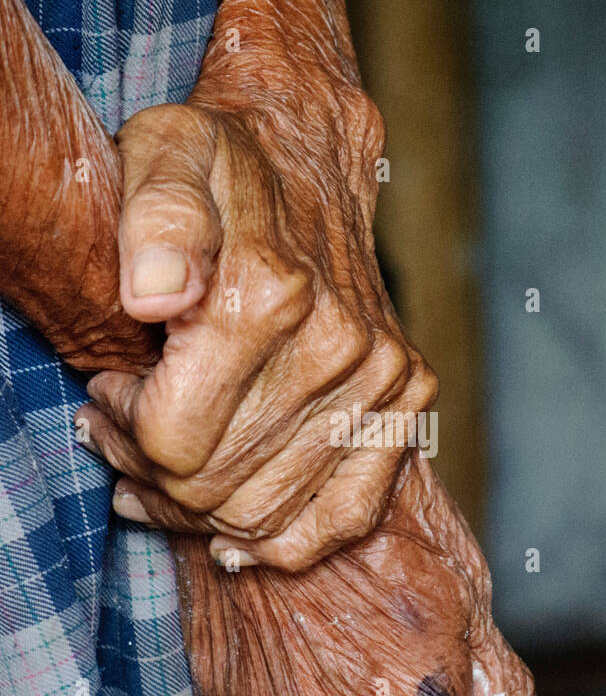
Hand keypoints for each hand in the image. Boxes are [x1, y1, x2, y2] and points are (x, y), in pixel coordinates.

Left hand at [77, 88, 436, 570]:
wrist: (306, 153)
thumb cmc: (219, 162)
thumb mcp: (162, 155)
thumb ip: (153, 217)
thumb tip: (154, 295)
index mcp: (270, 294)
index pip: (172, 441)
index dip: (122, 430)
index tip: (109, 390)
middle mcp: (339, 345)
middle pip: (215, 486)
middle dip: (150, 473)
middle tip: (120, 434)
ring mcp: (381, 377)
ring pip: (267, 512)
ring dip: (197, 510)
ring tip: (161, 468)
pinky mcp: (406, 397)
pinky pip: (350, 515)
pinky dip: (289, 542)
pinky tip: (236, 539)